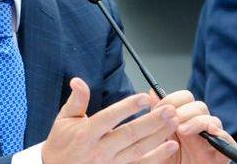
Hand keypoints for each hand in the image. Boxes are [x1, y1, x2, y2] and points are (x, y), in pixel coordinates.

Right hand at [41, 78, 179, 163]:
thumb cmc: (61, 144)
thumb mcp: (63, 120)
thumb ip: (76, 100)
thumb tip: (78, 81)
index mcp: (86, 134)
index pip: (109, 118)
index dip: (127, 107)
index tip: (144, 98)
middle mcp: (99, 150)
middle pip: (130, 134)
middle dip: (152, 121)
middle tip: (169, 109)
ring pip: (139, 149)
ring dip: (159, 136)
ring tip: (174, 122)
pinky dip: (158, 156)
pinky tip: (171, 145)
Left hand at [150, 90, 236, 163]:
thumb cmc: (164, 161)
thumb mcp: (155, 138)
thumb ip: (156, 117)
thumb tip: (152, 92)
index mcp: (182, 120)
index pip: (185, 99)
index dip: (173, 99)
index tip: (160, 107)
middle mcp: (197, 127)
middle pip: (199, 106)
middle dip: (185, 110)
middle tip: (172, 119)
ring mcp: (210, 140)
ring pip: (212, 120)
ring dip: (197, 121)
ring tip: (182, 130)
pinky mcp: (220, 155)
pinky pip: (229, 141)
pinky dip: (221, 136)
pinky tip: (210, 134)